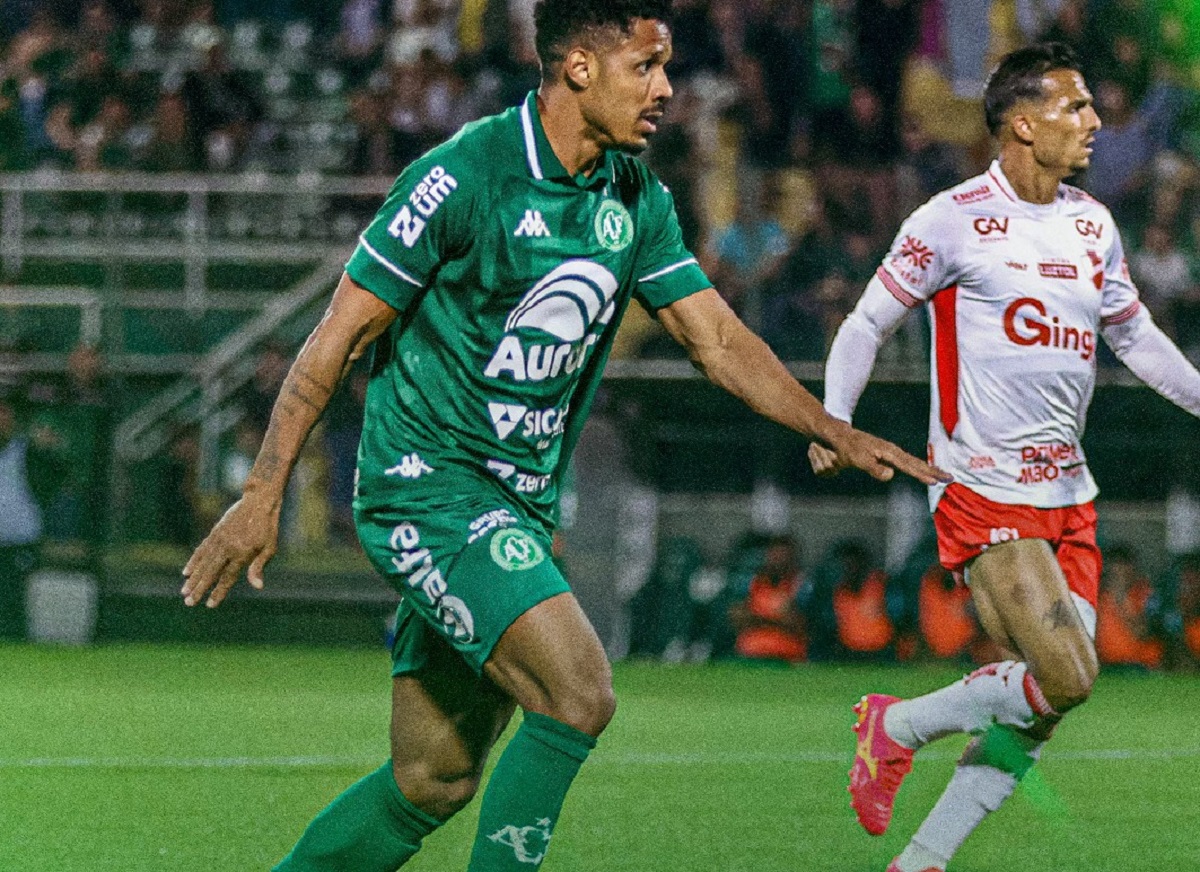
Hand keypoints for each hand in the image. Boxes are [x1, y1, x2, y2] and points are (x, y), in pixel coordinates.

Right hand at [181, 495, 278, 607]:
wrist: (258, 501)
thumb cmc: (268, 527)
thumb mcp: (270, 547)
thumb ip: (259, 566)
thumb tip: (257, 587)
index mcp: (242, 553)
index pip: (227, 577)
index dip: (219, 592)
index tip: (210, 605)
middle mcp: (227, 547)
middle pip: (210, 572)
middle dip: (199, 589)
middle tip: (189, 603)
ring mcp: (219, 539)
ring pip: (203, 563)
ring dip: (193, 578)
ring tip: (184, 592)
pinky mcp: (215, 533)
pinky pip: (201, 550)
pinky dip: (193, 561)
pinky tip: (186, 572)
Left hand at [815, 426, 950, 485]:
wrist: (835, 434)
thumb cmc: (845, 448)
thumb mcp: (856, 459)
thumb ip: (873, 468)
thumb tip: (891, 475)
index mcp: (888, 452)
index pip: (909, 466)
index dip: (923, 474)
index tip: (937, 481)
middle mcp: (891, 451)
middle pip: (916, 463)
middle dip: (933, 471)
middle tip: (949, 478)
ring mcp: (889, 452)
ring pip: (912, 462)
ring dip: (927, 469)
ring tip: (941, 475)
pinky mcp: (884, 454)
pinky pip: (905, 462)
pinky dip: (917, 467)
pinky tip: (921, 470)